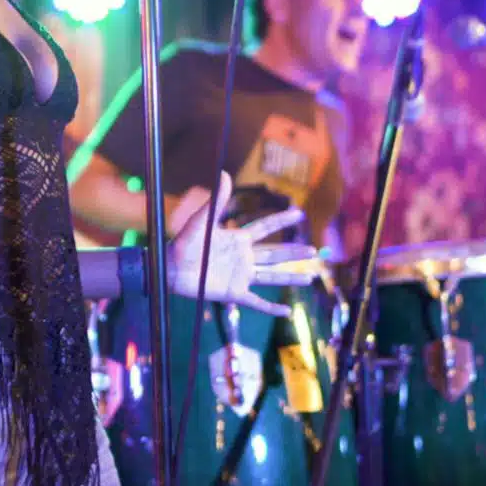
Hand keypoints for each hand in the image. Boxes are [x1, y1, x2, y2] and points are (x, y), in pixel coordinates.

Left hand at [167, 173, 303, 317]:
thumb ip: (216, 201)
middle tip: (314, 250)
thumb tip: (224, 173)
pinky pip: (256, 302)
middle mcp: (243, 257)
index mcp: (237, 239)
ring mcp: (240, 276)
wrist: (171, 268)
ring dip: (291, 278)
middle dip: (294, 253)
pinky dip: (271, 309)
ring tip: (310, 277)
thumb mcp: (202, 221)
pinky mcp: (234, 293)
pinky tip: (286, 312)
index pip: (265, 228)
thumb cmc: (183, 243)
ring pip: (271, 277)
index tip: (298, 214)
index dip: (281, 220)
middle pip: (275, 254)